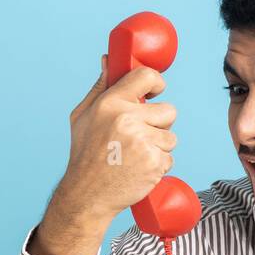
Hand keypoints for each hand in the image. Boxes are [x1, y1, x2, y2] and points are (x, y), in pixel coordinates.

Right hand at [56, 53, 178, 220]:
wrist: (87, 195)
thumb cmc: (84, 154)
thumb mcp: (83, 116)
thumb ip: (100, 87)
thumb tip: (108, 59)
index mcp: (110, 103)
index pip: (147, 77)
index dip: (157, 83)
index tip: (156, 92)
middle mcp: (127, 119)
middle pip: (169, 111)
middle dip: (159, 124)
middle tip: (140, 136)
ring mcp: (142, 141)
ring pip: (171, 137)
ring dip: (159, 147)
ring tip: (136, 156)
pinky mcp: (154, 162)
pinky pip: (169, 158)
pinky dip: (158, 166)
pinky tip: (139, 169)